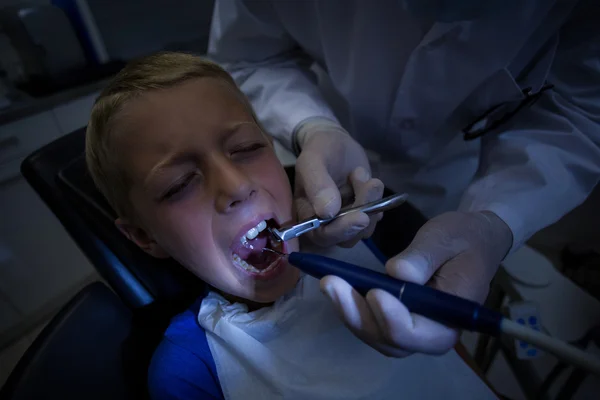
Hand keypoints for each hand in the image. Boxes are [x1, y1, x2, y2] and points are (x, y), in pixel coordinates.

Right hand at [294, 119, 383, 246]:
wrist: (335, 142)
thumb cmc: (319, 150)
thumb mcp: (313, 160)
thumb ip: (317, 184)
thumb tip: (327, 212)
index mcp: (306, 215)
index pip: (321, 235)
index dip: (340, 231)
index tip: (361, 217)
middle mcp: (324, 224)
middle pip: (345, 238)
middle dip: (362, 216)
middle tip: (370, 187)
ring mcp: (345, 220)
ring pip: (363, 229)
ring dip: (370, 203)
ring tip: (362, 175)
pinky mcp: (361, 213)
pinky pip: (374, 218)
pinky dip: (378, 202)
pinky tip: (370, 181)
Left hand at [320, 210, 512, 356]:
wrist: (471, 238)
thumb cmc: (463, 238)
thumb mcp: (446, 239)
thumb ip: (422, 258)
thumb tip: (396, 274)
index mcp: (452, 316)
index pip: (418, 333)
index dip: (392, 318)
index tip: (374, 291)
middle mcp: (432, 331)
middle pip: (391, 341)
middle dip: (358, 315)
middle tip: (332, 284)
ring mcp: (413, 327)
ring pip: (376, 335)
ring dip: (349, 312)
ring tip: (328, 284)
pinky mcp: (398, 316)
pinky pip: (372, 322)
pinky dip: (351, 308)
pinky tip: (334, 287)